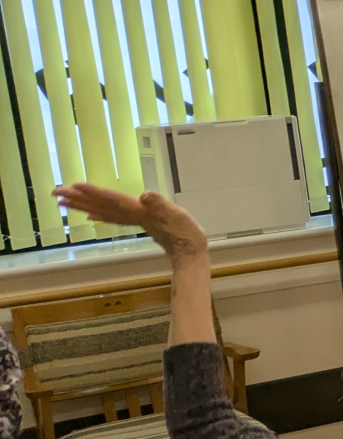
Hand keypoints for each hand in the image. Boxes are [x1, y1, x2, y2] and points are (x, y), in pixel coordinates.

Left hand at [55, 184, 208, 262]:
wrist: (191, 252)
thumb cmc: (187, 234)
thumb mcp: (177, 216)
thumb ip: (161, 205)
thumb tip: (145, 195)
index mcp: (139, 212)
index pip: (112, 200)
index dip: (94, 192)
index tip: (74, 186)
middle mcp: (131, 216)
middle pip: (100, 206)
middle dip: (78, 199)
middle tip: (55, 192)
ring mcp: (133, 221)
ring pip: (102, 211)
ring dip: (82, 205)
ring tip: (63, 201)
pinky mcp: (138, 224)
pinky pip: (112, 218)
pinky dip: (99, 214)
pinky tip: (90, 214)